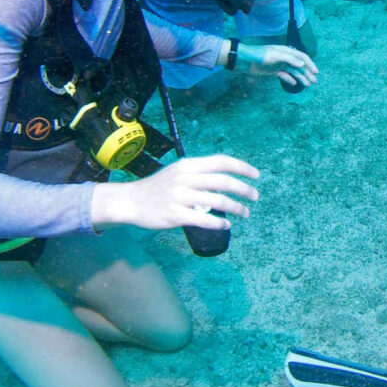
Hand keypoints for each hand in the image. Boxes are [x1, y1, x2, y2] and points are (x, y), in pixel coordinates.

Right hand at [91, 154, 259, 231]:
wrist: (130, 201)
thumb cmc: (157, 187)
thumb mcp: (178, 172)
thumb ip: (199, 174)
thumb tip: (225, 180)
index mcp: (188, 165)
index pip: (221, 161)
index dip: (242, 167)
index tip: (256, 175)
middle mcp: (185, 178)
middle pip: (223, 182)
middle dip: (244, 189)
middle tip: (255, 196)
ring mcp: (180, 197)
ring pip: (217, 202)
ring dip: (237, 208)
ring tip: (245, 212)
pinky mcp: (175, 215)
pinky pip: (204, 220)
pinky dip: (220, 223)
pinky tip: (227, 225)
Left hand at [238, 43, 319, 87]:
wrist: (245, 60)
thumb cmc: (260, 55)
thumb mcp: (276, 55)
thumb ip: (289, 59)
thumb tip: (302, 64)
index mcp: (286, 51)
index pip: (302, 57)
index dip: (310, 64)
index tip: (316, 72)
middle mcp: (285, 57)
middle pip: (299, 65)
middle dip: (308, 73)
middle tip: (314, 81)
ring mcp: (279, 65)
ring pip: (293, 71)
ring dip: (301, 77)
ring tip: (308, 84)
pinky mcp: (273, 71)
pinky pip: (285, 76)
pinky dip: (290, 80)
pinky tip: (295, 84)